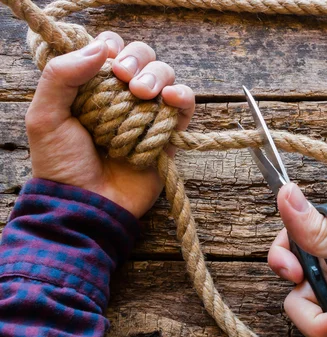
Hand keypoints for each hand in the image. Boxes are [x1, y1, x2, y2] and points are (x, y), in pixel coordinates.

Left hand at [25, 32, 194, 217]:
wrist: (87, 204)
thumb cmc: (61, 164)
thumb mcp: (45, 116)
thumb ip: (62, 75)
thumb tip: (102, 46)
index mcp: (92, 87)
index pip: (111, 50)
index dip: (113, 48)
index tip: (109, 61)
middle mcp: (122, 96)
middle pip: (143, 58)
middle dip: (138, 61)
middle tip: (126, 80)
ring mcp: (147, 114)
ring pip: (165, 76)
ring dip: (157, 77)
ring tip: (143, 94)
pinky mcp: (168, 134)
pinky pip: (184, 107)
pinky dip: (183, 97)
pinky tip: (171, 98)